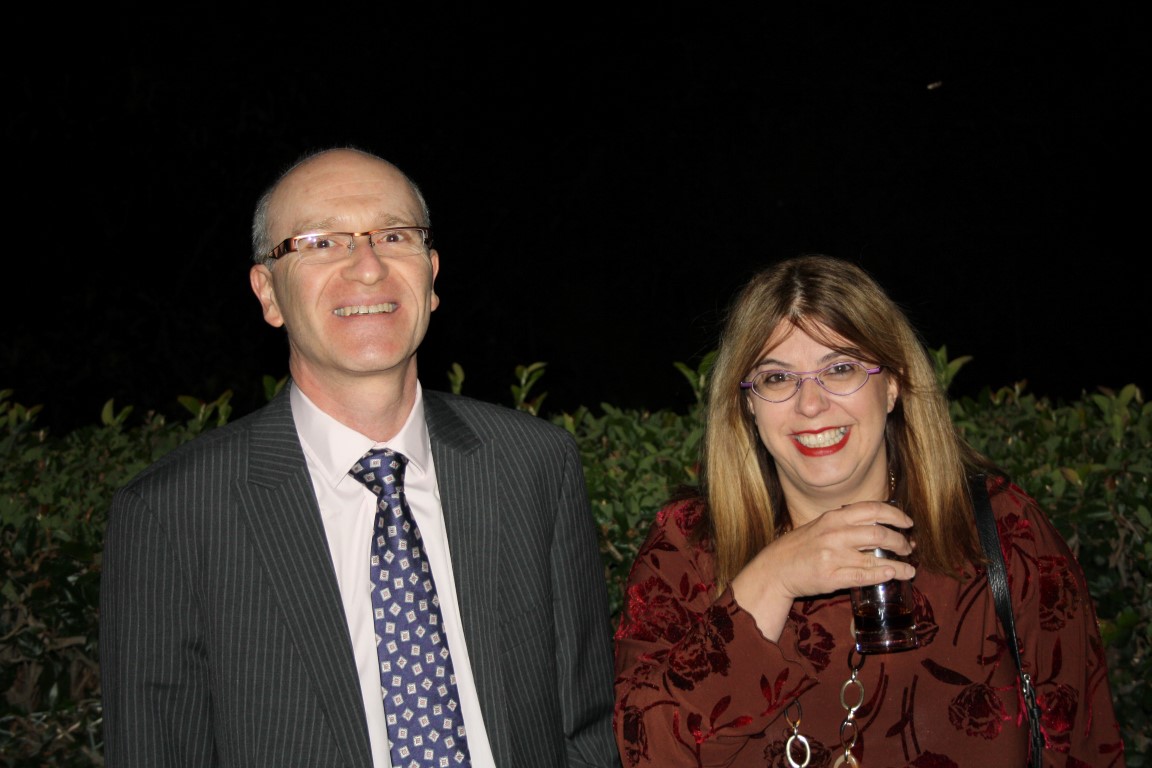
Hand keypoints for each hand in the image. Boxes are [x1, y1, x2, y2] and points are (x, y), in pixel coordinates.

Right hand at [731, 500, 914, 639]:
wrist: (776, 569)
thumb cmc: (801, 547)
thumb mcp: (822, 526)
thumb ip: (846, 524)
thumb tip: (880, 526)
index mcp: (833, 517)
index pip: (872, 509)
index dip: (895, 514)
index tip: (907, 523)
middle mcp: (835, 533)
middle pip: (879, 533)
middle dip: (900, 541)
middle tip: (907, 548)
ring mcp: (833, 555)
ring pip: (876, 557)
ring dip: (898, 564)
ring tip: (909, 569)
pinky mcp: (832, 577)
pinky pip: (864, 575)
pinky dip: (883, 575)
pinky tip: (892, 574)